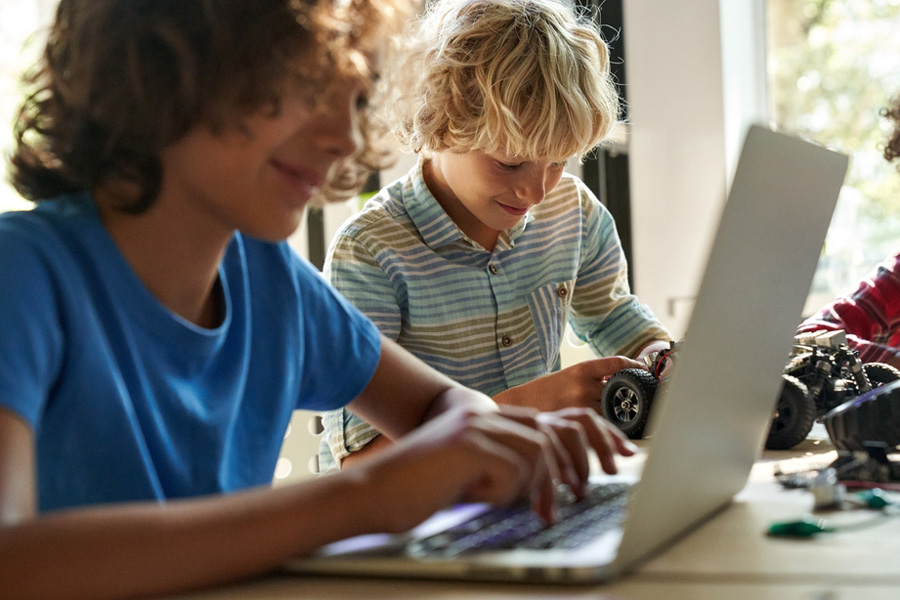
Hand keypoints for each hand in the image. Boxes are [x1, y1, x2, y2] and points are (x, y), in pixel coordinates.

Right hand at [353, 402, 635, 530]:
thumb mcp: (468, 477)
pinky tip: (472, 495)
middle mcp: (483, 416)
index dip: (572, 450)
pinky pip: (512, 469)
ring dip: (533, 487)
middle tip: (573, 498)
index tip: (590, 477)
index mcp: (484, 421)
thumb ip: (502, 470)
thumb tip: (544, 486)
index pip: (544, 426)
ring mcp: (476, 427)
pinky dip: (501, 491)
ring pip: (537, 452)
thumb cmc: (416, 492)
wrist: (372, 494)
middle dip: (570, 467)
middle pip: (550, 434)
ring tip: (522, 510)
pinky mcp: (468, 444)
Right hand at [494, 356, 644, 410]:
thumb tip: (622, 379)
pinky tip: (616, 428)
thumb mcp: (568, 376)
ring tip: (628, 411)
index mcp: (581, 369)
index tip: (644, 369)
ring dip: (621, 411)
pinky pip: (603, 424)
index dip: (634, 365)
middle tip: (646, 394)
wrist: (521, 404)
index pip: (616, 363)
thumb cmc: (546, 390)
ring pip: (613, 408)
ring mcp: (580, 404)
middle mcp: (582, 385)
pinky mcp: (577, 421)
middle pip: (619, 388)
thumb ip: (593, 378)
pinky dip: (611, 425)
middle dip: (631, 393)